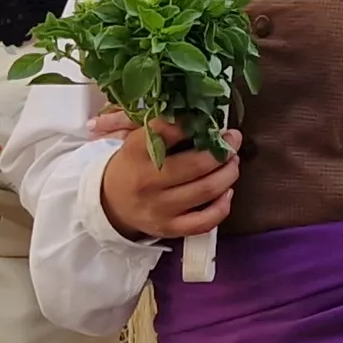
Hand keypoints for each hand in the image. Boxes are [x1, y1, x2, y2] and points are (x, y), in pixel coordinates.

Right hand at [98, 117, 240, 243]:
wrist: (110, 203)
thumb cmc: (132, 165)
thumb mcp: (137, 140)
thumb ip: (164, 127)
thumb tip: (202, 115)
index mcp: (136, 152)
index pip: (167, 130)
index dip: (192, 122)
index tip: (208, 118)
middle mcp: (147, 180)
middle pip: (197, 164)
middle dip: (223, 150)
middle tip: (232, 141)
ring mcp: (159, 207)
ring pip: (207, 190)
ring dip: (228, 174)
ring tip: (232, 162)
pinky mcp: (169, 227)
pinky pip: (205, 221)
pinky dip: (223, 206)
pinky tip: (226, 192)